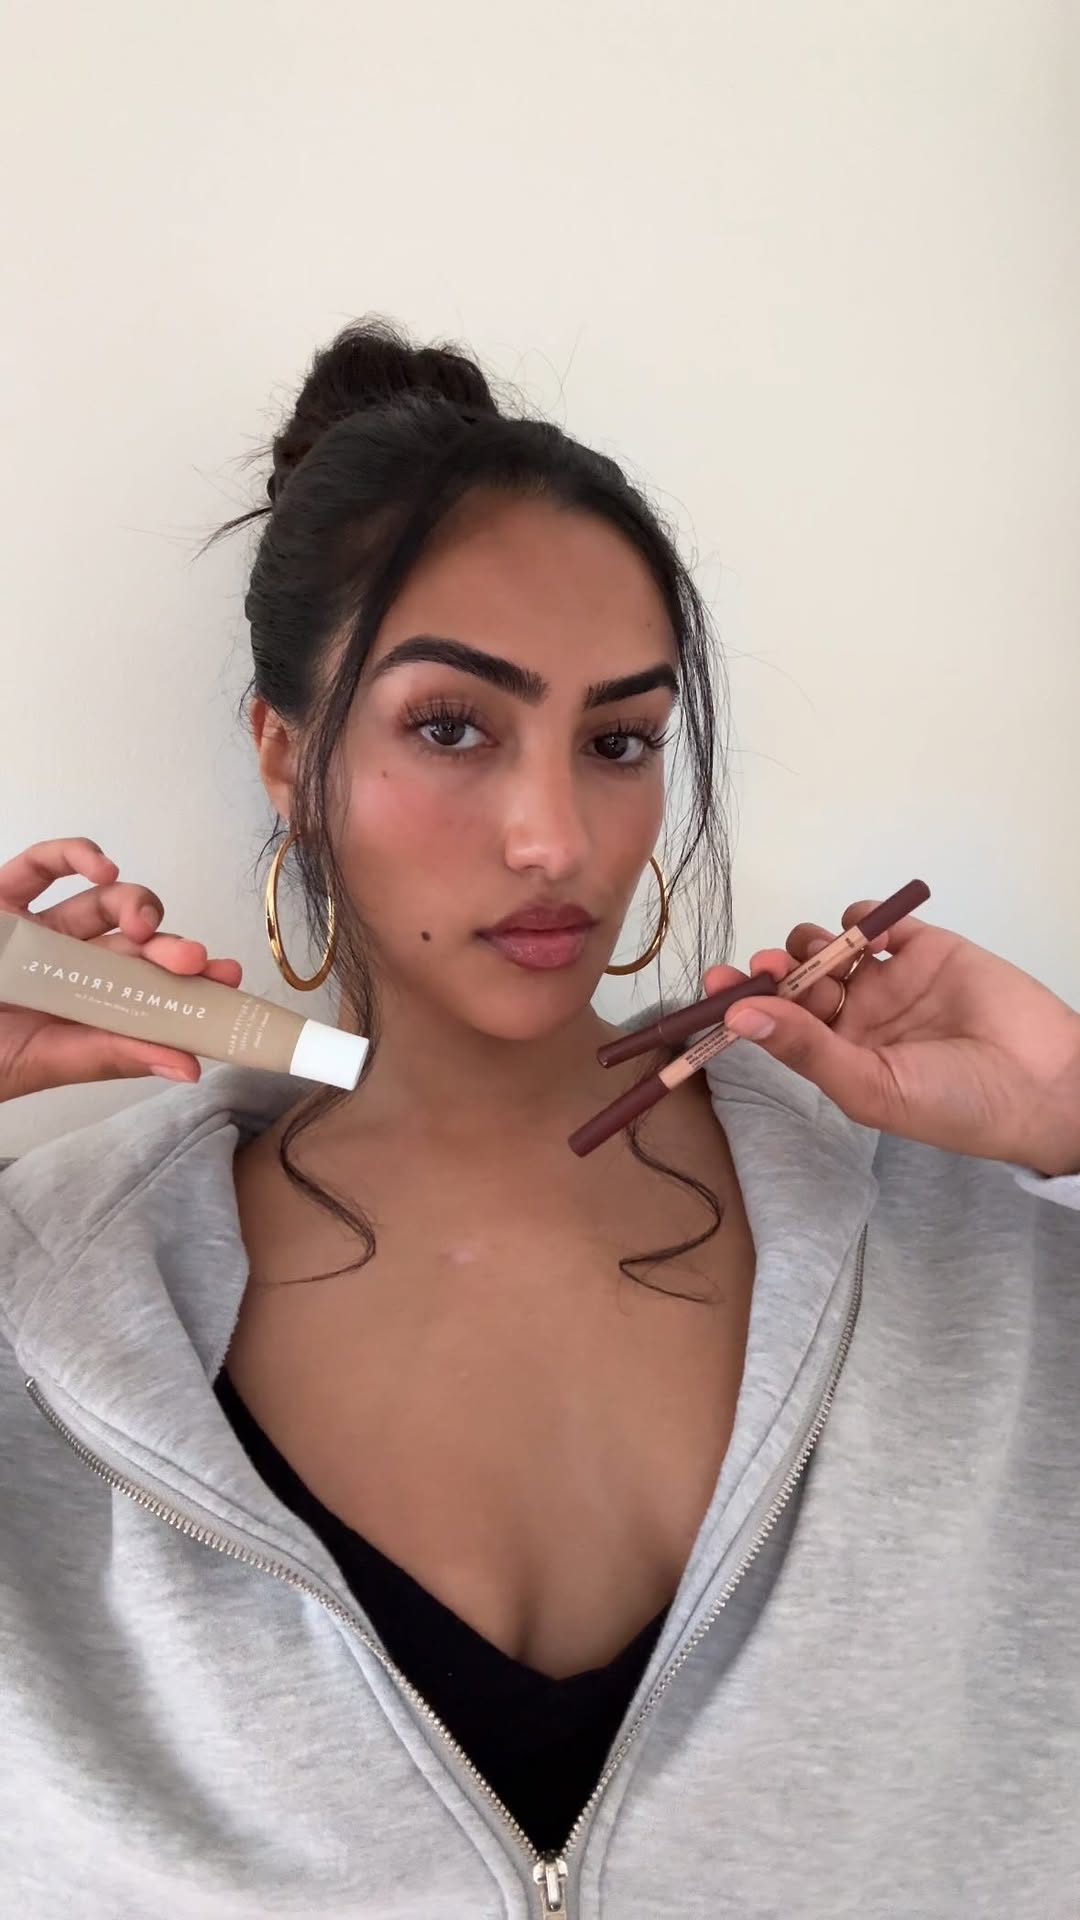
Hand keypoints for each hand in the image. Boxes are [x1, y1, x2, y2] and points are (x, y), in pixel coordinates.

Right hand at [0, 837, 243, 1101]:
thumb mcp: (46, 1061)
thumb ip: (112, 1056)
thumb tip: (189, 1065)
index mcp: (87, 1008)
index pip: (152, 989)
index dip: (192, 979)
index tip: (228, 978)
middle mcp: (70, 965)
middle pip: (136, 943)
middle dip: (171, 946)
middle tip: (192, 959)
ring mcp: (38, 927)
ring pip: (104, 901)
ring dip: (138, 905)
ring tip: (145, 924)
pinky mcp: (2, 895)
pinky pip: (45, 863)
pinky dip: (80, 855)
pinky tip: (103, 870)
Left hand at [703, 899, 1079, 1177]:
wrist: (1043, 1084)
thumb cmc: (954, 1103)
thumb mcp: (870, 1087)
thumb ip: (806, 1049)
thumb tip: (738, 1018)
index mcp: (839, 1057)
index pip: (776, 1025)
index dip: (744, 1003)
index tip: (716, 982)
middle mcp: (857, 1017)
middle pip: (794, 981)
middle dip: (773, 970)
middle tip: (768, 967)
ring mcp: (890, 980)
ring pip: (827, 946)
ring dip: (809, 942)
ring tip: (818, 953)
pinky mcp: (926, 948)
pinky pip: (879, 921)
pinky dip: (862, 917)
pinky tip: (866, 931)